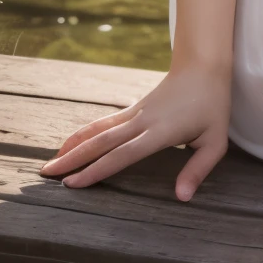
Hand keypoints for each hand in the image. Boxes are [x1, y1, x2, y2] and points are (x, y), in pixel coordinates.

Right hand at [39, 62, 229, 200]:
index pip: (122, 155)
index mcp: (159, 132)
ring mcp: (135, 113)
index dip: (96, 170)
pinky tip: (74, 142)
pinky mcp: (134, 108)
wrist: (204, 65)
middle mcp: (141, 121)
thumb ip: (198, 169)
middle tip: (46, 174)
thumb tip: (181, 197)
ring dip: (73, 144)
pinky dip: (86, 133)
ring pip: (98, 130)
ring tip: (51, 161)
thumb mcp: (215, 140)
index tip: (73, 183)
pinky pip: (105, 122)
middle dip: (73, 159)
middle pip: (101, 142)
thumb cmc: (212, 104)